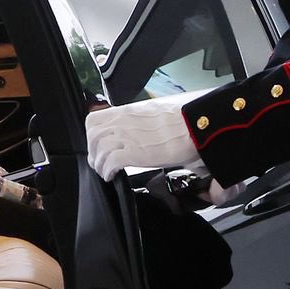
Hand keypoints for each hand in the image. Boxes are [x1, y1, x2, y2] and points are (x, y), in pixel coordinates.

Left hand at [85, 92, 204, 179]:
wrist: (197, 127)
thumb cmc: (183, 122)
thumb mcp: (156, 115)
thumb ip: (142, 121)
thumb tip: (144, 131)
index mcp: (129, 112)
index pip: (96, 118)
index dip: (92, 135)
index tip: (97, 145)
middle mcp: (125, 122)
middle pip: (92, 134)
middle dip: (93, 151)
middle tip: (99, 162)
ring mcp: (129, 137)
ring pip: (98, 148)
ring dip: (99, 163)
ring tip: (105, 171)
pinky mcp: (136, 153)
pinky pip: (110, 162)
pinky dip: (107, 170)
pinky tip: (112, 176)